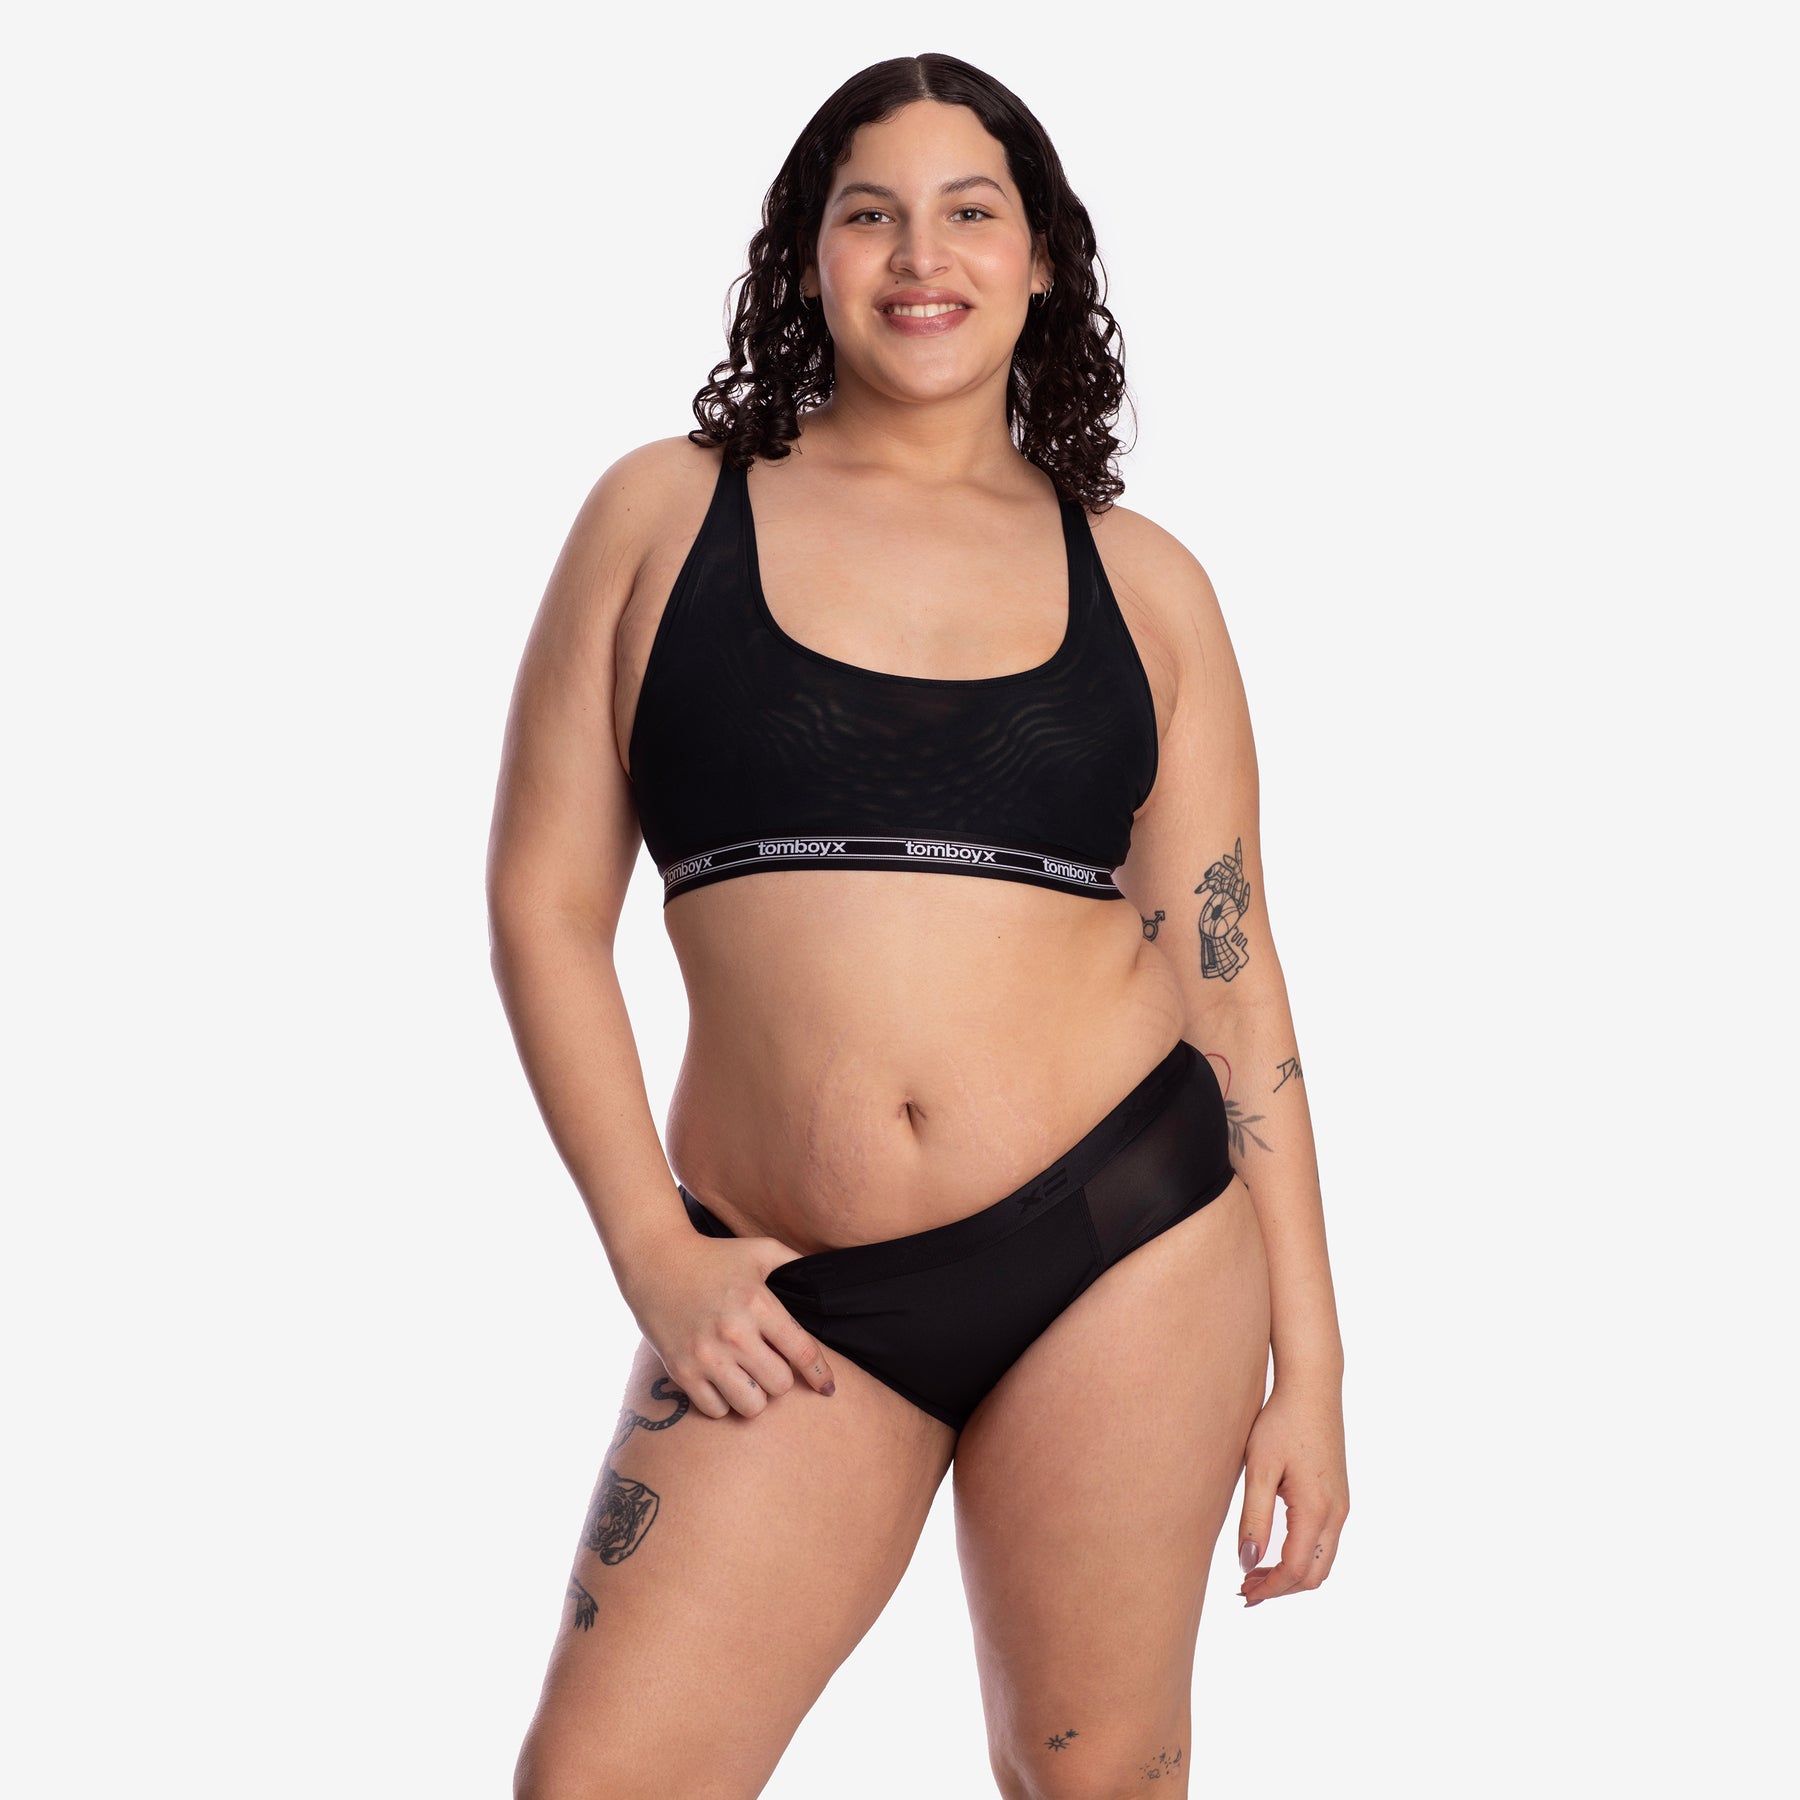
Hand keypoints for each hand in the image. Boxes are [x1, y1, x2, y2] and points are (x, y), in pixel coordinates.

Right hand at [619, 1230, 837, 1420]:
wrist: (655, 1261)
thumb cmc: (715, 1256)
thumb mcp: (760, 1250)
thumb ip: (795, 1264)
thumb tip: (827, 1284)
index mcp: (758, 1303)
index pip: (803, 1352)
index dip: (821, 1375)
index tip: (829, 1388)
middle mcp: (734, 1333)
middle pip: (780, 1385)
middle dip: (781, 1379)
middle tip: (770, 1365)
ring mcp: (706, 1355)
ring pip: (752, 1406)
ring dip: (756, 1396)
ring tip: (749, 1378)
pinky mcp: (681, 1372)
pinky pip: (716, 1410)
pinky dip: (724, 1402)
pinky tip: (722, 1382)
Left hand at [1235, 1375, 1348, 1606]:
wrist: (1312, 1388)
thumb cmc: (1280, 1422)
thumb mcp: (1259, 1469)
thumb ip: (1254, 1519)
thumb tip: (1247, 1563)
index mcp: (1317, 1508)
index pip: (1296, 1570)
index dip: (1270, 1588)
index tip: (1242, 1593)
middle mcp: (1337, 1513)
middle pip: (1315, 1574)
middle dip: (1281, 1589)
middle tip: (1245, 1589)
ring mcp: (1341, 1505)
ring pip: (1323, 1560)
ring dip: (1291, 1574)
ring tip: (1253, 1571)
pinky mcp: (1338, 1497)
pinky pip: (1325, 1541)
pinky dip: (1302, 1555)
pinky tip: (1273, 1548)